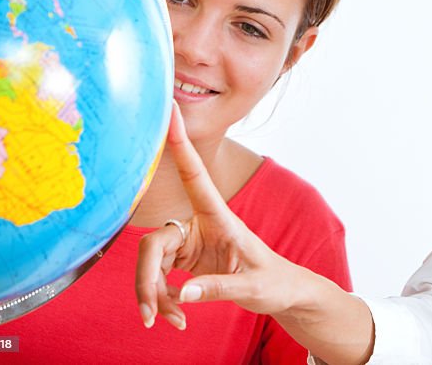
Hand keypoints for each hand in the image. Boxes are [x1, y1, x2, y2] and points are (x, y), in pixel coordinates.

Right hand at [135, 102, 300, 328]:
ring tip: (170, 321)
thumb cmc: (276, 282)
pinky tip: (174, 316)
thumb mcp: (253, 288)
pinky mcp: (183, 260)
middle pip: (153, 245)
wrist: (284, 294)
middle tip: (152, 315)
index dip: (180, 144)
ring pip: (150, 264)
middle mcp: (200, 224)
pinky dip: (160, 300)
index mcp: (220, 217)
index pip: (195, 175)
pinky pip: (157, 278)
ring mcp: (188, 242)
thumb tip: (182, 295)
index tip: (169, 111)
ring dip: (154, 296)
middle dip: (147, 281)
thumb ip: (218, 288)